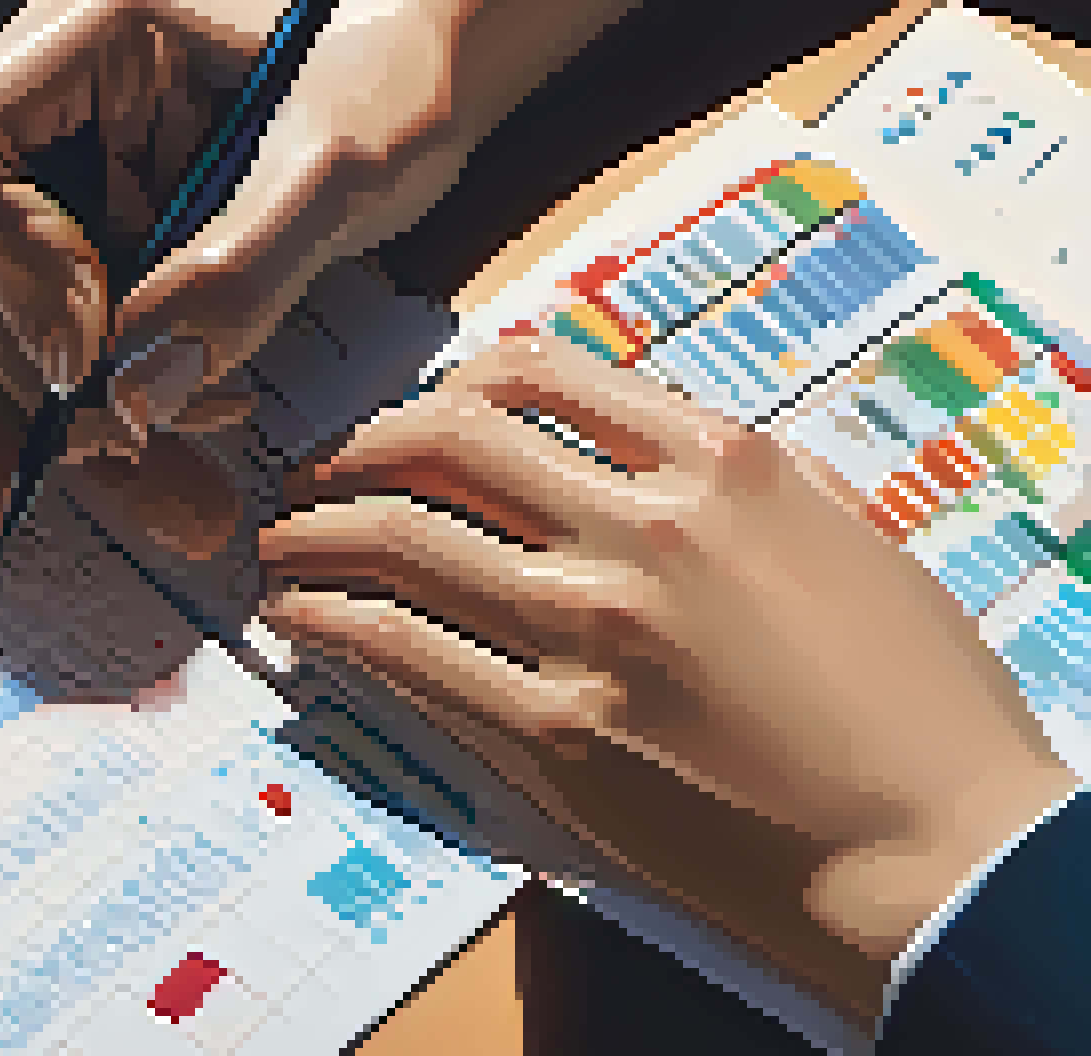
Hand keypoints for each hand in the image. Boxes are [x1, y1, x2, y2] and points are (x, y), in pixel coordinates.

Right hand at [0, 0, 469, 556]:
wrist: (417, 86)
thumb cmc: (388, 85)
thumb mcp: (338, 171)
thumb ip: (236, 275)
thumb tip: (134, 393)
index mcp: (79, 35)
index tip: (89, 348)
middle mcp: (30, 105)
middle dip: (24, 366)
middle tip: (130, 434)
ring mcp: (34, 182)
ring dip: (52, 418)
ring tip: (172, 478)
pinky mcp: (60, 251)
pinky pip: (28, 355)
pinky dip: (88, 420)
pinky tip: (169, 447)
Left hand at [260, 336, 1079, 1021]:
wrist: (940, 850)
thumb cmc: (913, 701)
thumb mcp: (838, 535)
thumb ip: (722, 478)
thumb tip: (610, 439)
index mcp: (720, 463)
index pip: (536, 373)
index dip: (446, 386)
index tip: (409, 413)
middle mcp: (644, 528)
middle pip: (443, 440)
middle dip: (356, 446)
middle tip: (315, 471)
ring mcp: (590, 632)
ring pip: (400, 538)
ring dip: (317, 531)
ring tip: (282, 541)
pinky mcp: (556, 734)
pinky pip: (405, 651)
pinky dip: (332, 622)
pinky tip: (300, 617)